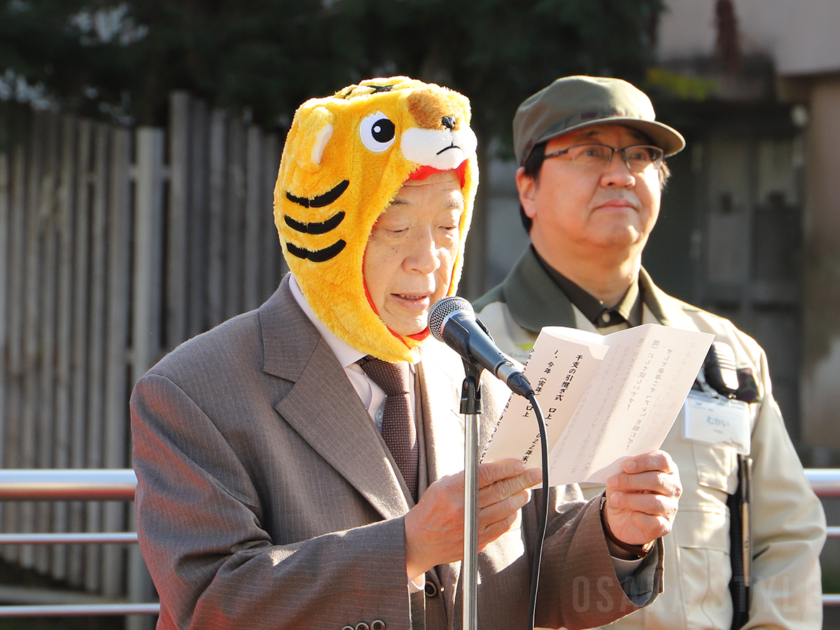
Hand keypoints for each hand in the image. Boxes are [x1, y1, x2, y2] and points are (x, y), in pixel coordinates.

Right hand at [404, 458, 541, 581]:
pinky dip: (511, 516)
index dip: (505, 468)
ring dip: (519, 497)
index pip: (485, 474)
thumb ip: (466, 478)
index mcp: (452, 490)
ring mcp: (471, 527)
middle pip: (500, 491)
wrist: (418, 542)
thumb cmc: (431, 510)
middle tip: (534, 474)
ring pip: (505, 509)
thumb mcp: (442, 485)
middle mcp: (463, 509)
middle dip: (521, 480)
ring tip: (525, 491)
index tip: (518, 464)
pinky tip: (514, 509)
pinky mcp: (477, 541)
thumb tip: (494, 471)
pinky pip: (502, 527)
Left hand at [603, 450, 680, 548]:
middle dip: (631, 481)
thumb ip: (625, 468)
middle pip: (657, 480)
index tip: (625, 466)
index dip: (644, 461)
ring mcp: (671, 508)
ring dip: (630, 500)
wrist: (621, 517)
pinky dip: (638, 519)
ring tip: (615, 499)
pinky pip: (654, 522)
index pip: (662, 460)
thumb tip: (623, 465)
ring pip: (655, 502)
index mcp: (665, 469)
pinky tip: (630, 516)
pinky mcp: (665, 526)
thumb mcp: (621, 476)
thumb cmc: (625, 490)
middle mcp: (673, 487)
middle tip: (612, 483)